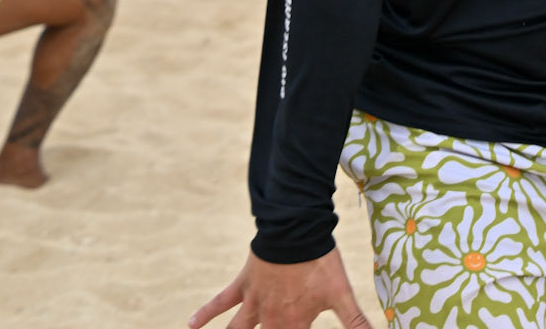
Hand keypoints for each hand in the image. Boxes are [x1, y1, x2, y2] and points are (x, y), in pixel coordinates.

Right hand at [189, 248, 368, 328]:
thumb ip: (356, 323)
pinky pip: (221, 301)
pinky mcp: (244, 284)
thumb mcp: (341, 293)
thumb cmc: (320, 260)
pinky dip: (205, 314)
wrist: (297, 227)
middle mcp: (270, 320)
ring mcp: (254, 303)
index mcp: (293, 327)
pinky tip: (189, 324)